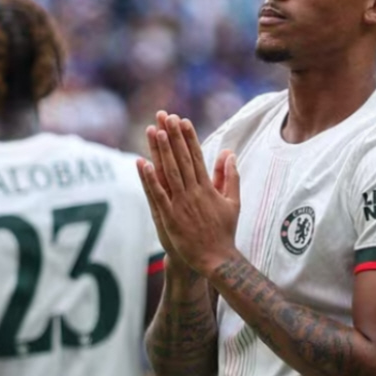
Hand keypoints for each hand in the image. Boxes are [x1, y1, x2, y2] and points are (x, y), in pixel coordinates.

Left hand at [136, 113, 240, 275]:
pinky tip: (142, 164)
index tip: (182, 120)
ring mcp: (181, 204)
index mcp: (208, 187)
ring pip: (169, 172)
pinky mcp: (169, 217)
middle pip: (181, 159)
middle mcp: (194, 192)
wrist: (217, 259)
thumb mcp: (233, 202)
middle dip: (173, 136)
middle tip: (165, 116)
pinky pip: (157, 195)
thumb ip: (230, 176)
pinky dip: (150, 179)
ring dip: (161, 151)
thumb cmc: (224, 231)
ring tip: (155, 131)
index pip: (196, 156)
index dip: (188, 137)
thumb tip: (229, 154)